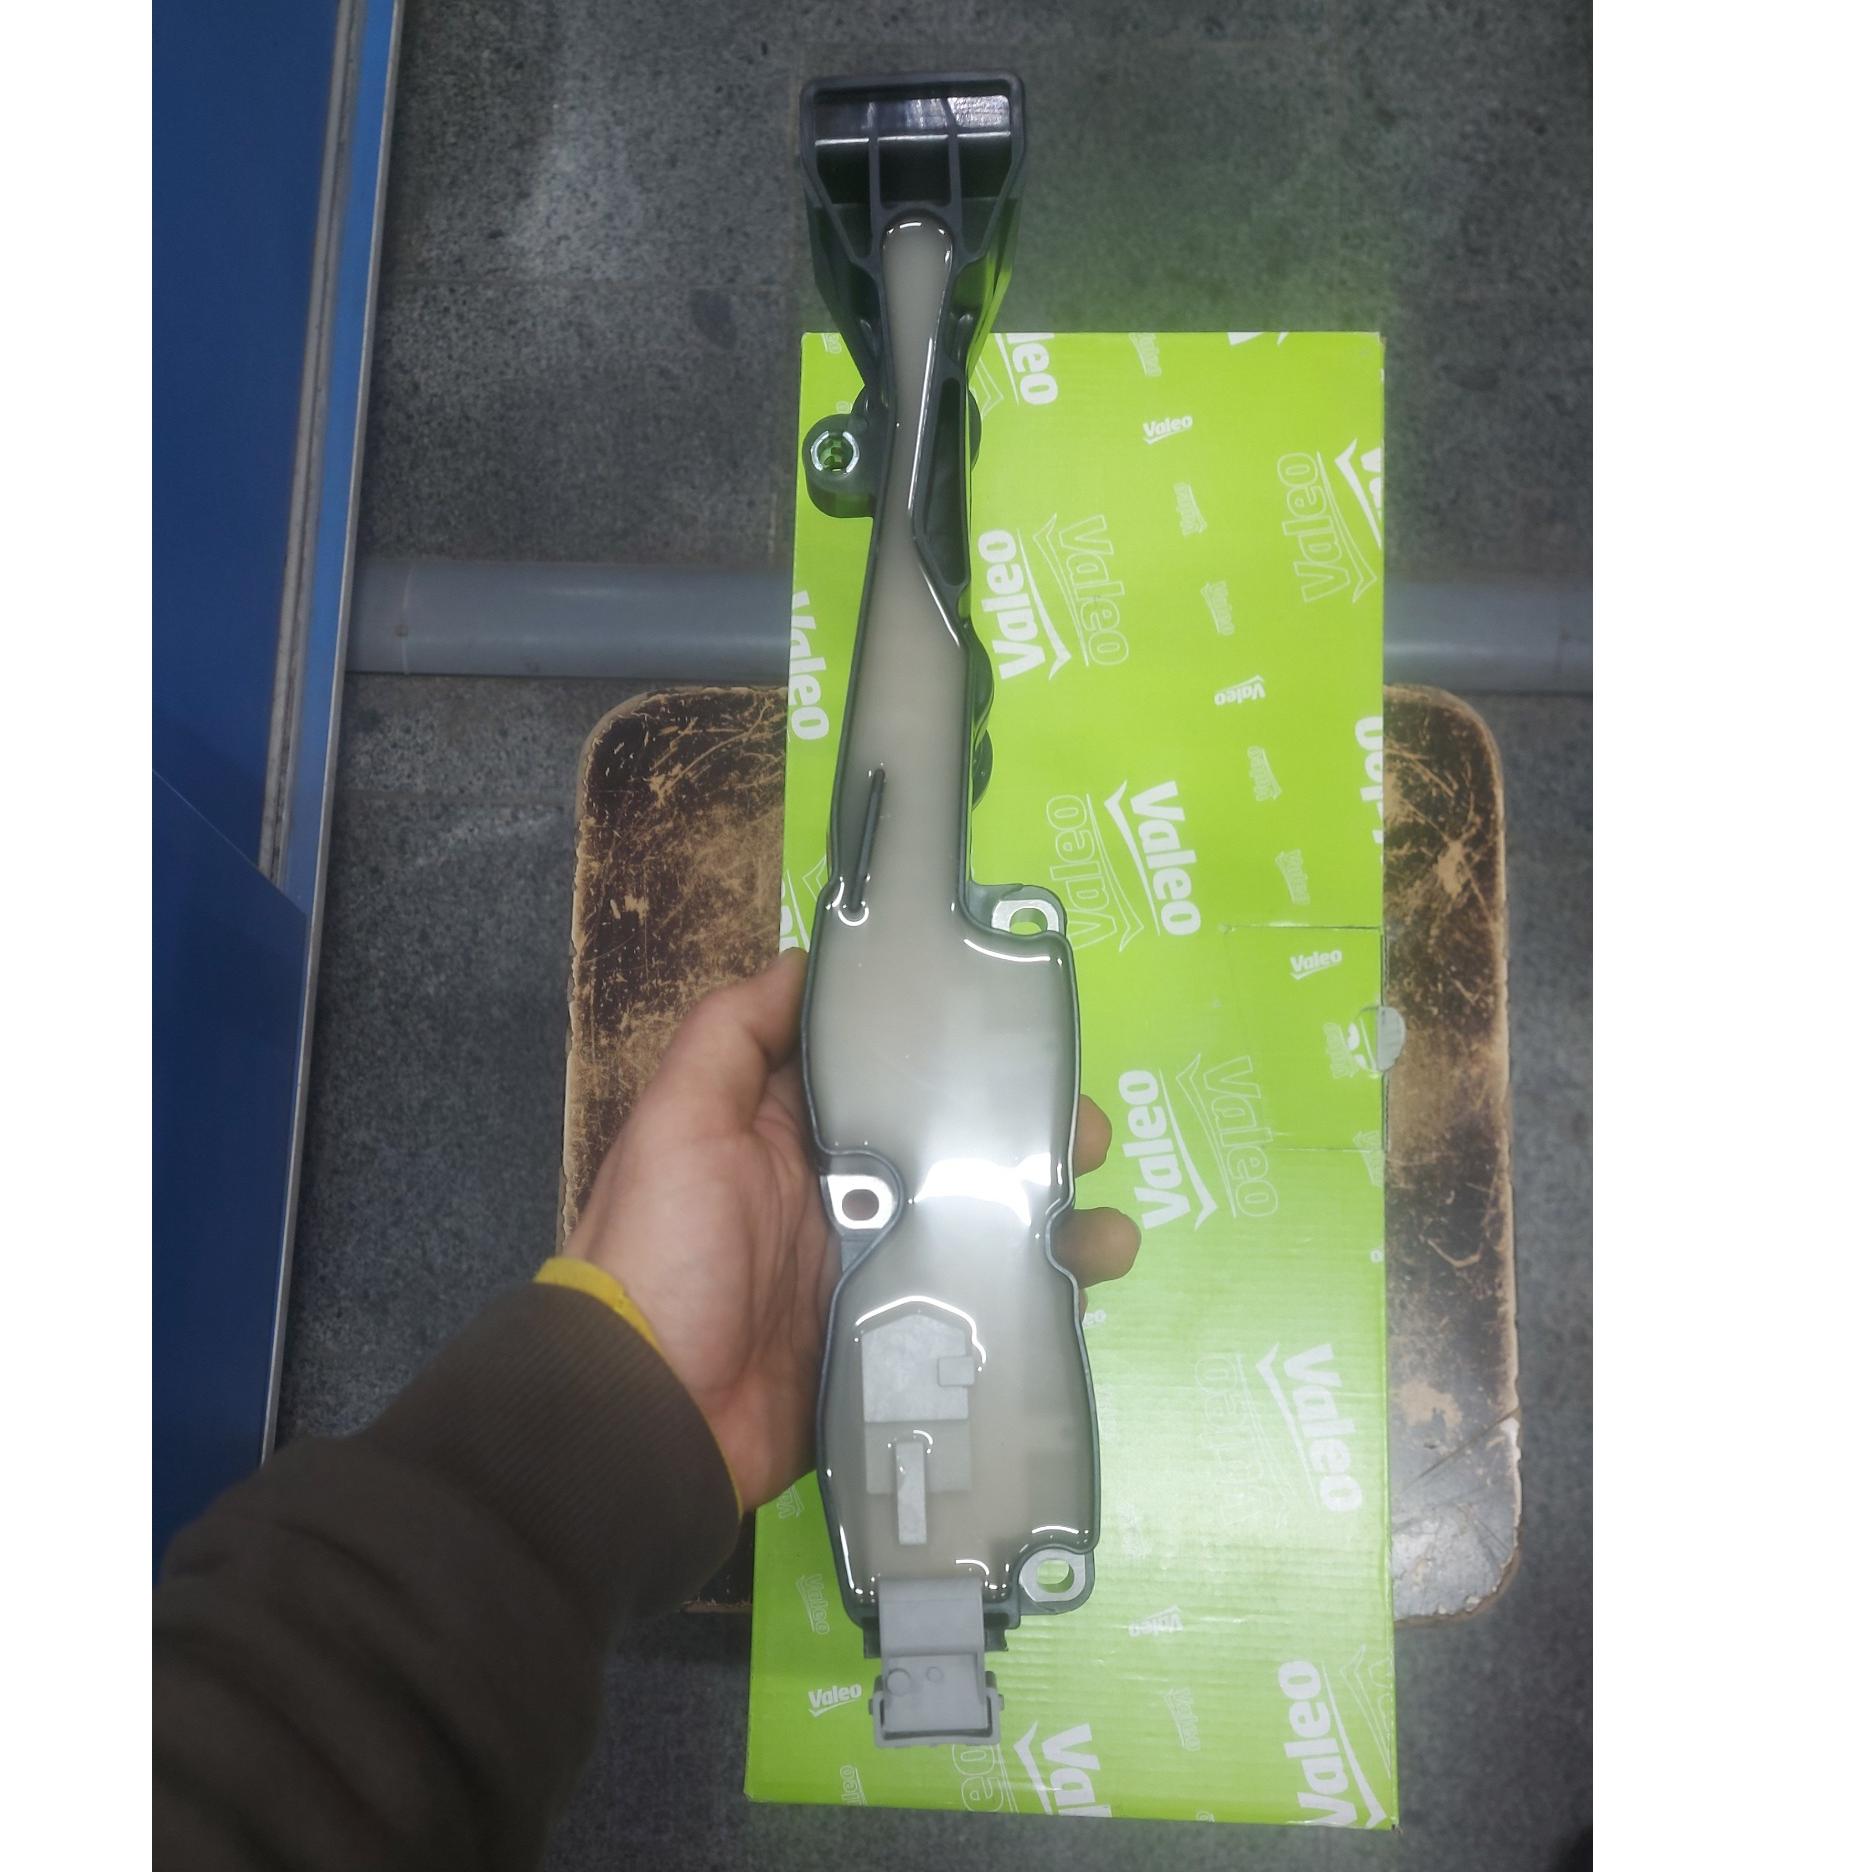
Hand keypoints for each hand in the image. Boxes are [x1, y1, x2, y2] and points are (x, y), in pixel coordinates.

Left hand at [566, 948, 1141, 1508]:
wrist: (651, 1417)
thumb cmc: (664, 1253)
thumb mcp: (679, 1123)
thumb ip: (731, 1035)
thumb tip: (805, 955)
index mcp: (795, 1133)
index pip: (887, 1069)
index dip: (954, 1044)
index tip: (1028, 1026)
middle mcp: (846, 1194)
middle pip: (957, 1145)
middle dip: (1032, 1132)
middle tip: (1086, 1131)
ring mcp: (882, 1270)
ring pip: (989, 1227)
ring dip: (1057, 1217)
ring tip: (1105, 1226)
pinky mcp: (905, 1341)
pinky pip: (988, 1310)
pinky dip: (1046, 1296)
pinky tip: (1088, 1285)